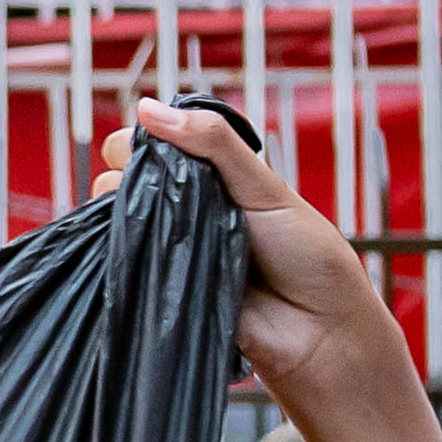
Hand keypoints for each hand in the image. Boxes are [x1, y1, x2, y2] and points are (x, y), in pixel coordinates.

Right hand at [96, 99, 408, 418]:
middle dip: (123, 174)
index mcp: (217, 179)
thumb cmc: (308, 256)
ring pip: (123, 223)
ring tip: (140, 221)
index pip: (162, 146)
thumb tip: (149, 107)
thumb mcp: (265, 187)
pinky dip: (123, 256)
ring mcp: (175, 252)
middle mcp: (191, 212)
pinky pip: (128, 268)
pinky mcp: (163, 291)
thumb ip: (213, 143)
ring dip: (120, 215)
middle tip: (138, 185)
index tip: (137, 143)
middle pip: (132, 181)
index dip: (142, 139)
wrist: (320, 333)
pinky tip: (127, 249)